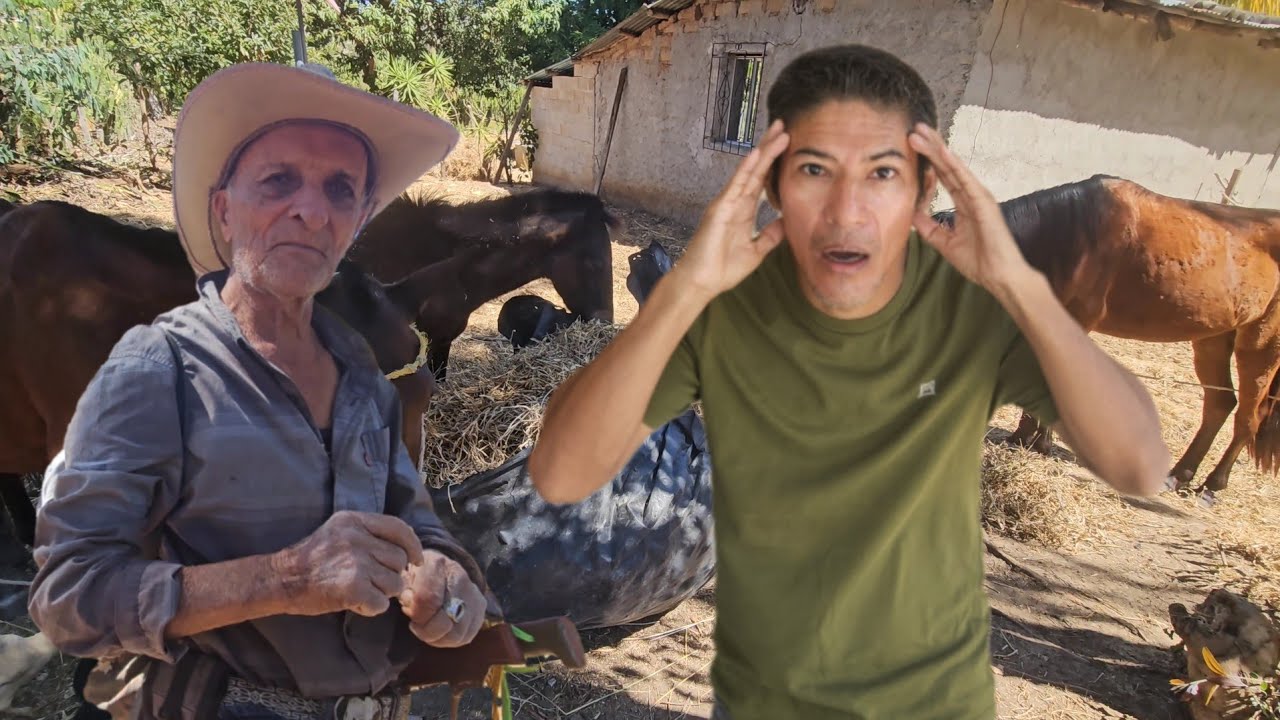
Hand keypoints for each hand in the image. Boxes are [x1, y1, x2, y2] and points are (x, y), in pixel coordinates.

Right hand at [275, 511, 423, 617]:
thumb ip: (369, 534)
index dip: (413, 546)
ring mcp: (356, 563)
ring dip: (381, 592)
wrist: (281, 578)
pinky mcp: (354, 588)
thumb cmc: (311, 558)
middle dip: (390, 574)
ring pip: (394, 583)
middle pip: (399, 560)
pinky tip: (354, 603)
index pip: (399, 529)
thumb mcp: (338, 531)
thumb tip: (406, 550)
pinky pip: (381, 603)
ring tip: (359, 591)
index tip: (416, 560)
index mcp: (355, 521)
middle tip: (369, 581)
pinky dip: (370, 608)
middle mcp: (358, 539)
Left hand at [397, 551, 485, 647]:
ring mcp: (474, 593)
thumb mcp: (404, 577)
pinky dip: (449, 640)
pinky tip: (439, 631)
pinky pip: (466, 636)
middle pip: (445, 620)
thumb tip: (410, 604)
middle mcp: (459, 577)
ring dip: (437, 638)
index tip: (410, 616)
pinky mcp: (481, 607)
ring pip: (456, 633)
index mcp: (436, 564)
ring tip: (427, 629)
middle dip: (426, 631)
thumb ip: (404, 590)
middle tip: (416, 626)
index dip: (417, 614)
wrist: (441, 569)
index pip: (429, 599)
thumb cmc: (418, 576)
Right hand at [673, 119, 790, 299]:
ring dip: (763, 152)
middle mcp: (734, 202)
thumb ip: (770, 235)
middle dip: (770, 148)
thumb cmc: (722, 269)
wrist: (701, 283)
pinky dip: (746, 169)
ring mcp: (726, 203)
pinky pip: (735, 185)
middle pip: (756, 169)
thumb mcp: (756, 251)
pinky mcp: (719, 209)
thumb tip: (786, 221)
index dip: (775, 162)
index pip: (762, 181)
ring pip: (747, 172)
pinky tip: (757, 154)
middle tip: (784, 125)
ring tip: (778, 133)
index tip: (789, 144)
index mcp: (743, 210)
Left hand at [907, 123, 1033, 293]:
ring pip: (955, 167)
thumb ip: (929, 227)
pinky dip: (954, 166)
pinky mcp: (984, 203)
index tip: (912, 145)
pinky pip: (966, 181)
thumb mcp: (945, 242)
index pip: (943, 176)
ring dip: (938, 150)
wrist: (999, 277)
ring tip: (922, 134)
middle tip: (914, 129)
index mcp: (964, 202)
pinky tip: (943, 152)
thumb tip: (912, 214)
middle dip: (931, 147)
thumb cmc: (978, 261)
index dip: (928, 160)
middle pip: (948, 165)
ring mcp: (979, 196)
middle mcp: (972, 195)